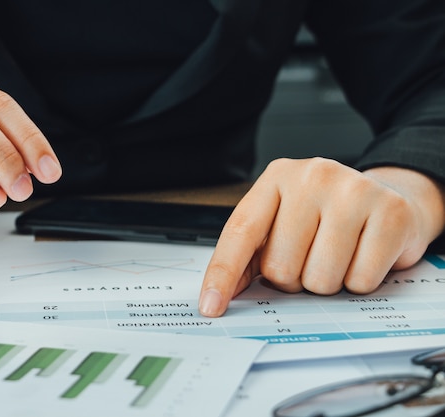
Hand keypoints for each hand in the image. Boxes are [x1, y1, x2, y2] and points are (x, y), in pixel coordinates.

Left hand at [198, 157, 444, 316]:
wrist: (388, 199)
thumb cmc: (326, 216)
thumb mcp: (281, 222)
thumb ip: (248, 255)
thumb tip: (218, 295)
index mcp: (276, 177)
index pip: (240, 233)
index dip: (222, 274)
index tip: (211, 306)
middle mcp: (312, 177)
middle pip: (281, 267)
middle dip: (293, 278)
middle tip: (310, 257)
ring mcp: (353, 191)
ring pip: (320, 279)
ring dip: (326, 282)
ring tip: (338, 256)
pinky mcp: (391, 212)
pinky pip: (361, 281)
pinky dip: (359, 282)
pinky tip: (362, 255)